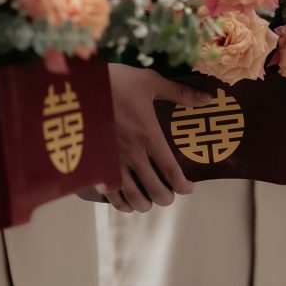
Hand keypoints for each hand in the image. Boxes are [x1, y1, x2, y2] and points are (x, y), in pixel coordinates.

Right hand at [105, 63, 210, 213]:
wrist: (79, 87)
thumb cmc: (116, 82)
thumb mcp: (149, 82)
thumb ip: (179, 93)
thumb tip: (207, 99)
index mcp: (149, 136)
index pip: (171, 171)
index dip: (183, 185)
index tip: (189, 188)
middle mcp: (133, 154)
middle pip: (155, 190)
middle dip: (165, 198)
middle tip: (168, 194)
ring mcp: (113, 162)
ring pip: (132, 197)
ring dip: (144, 204)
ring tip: (148, 201)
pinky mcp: (96, 164)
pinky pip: (109, 193)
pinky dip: (120, 202)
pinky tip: (125, 201)